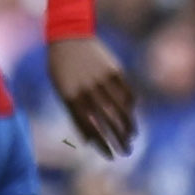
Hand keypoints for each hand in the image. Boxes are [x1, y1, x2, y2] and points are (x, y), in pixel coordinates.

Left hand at [47, 35, 138, 156]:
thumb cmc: (62, 69)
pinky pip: (127, 93)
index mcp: (72, 98)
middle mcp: (89, 90)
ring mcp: (104, 80)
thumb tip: (91, 141)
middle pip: (109, 122)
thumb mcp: (62, 93)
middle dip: (120, 140)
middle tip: (127, 152)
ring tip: (132, 137)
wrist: (69, 37)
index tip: (111, 156)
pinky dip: (131, 106)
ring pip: (122, 109)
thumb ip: (76, 116)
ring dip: (129, 126)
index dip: (103, 145)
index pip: (92, 128)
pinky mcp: (115, 70)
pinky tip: (131, 114)